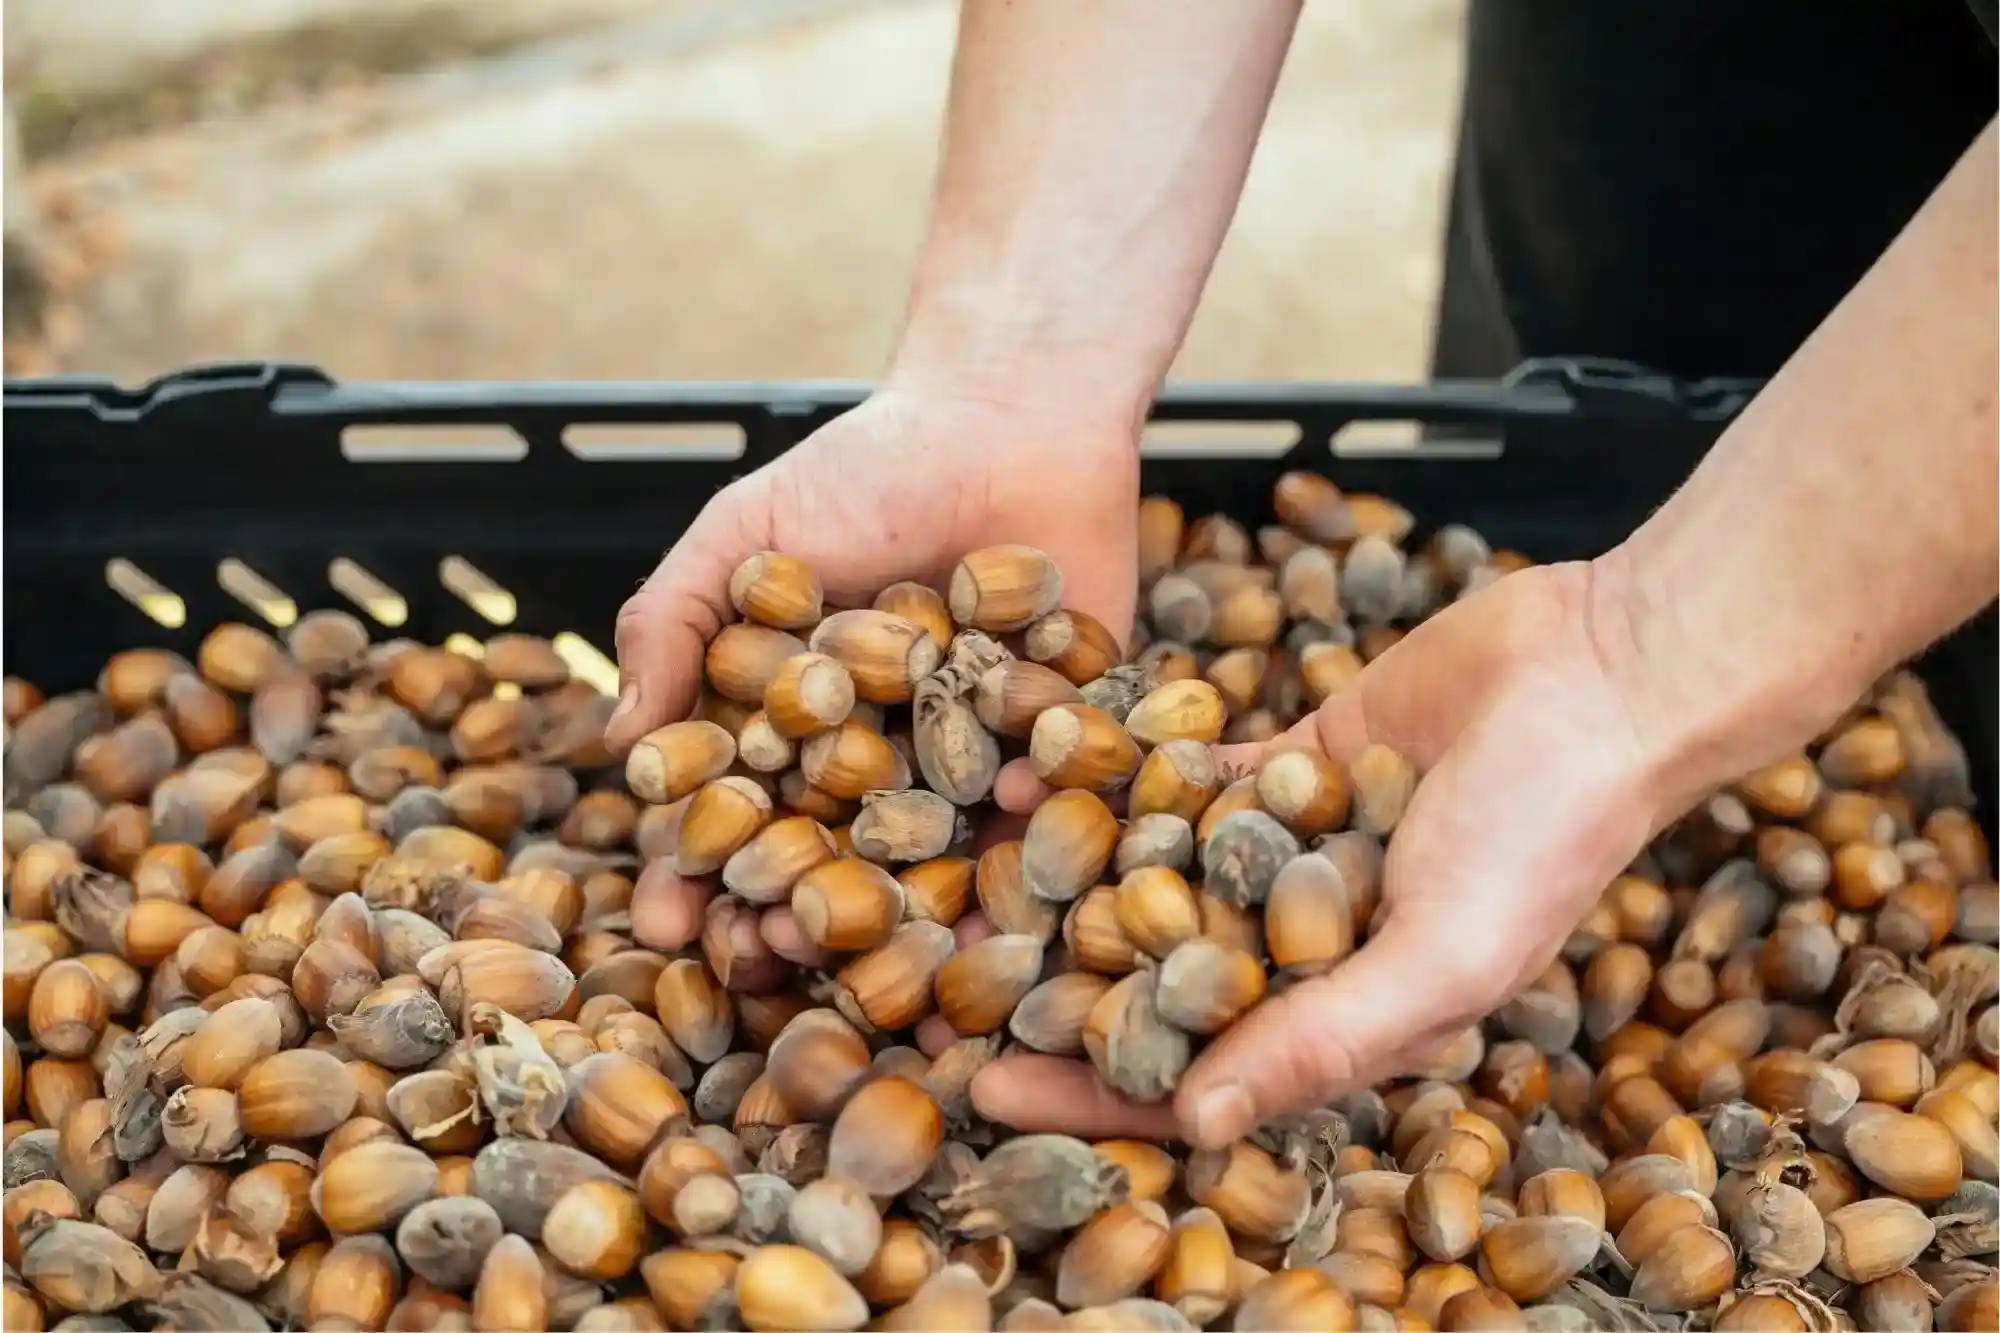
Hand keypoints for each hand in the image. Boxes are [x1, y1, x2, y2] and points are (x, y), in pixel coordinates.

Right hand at [614, 384, 1141, 949]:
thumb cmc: (862, 470)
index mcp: (797, 730)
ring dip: (905, 915)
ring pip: (935, 861)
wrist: (1009, 416)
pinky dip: (1026, 841)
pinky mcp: (1065, 745)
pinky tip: (1001, 860)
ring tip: (877, 955)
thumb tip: (618, 746)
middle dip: (794, 918)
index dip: (699, 874)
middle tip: (771, 953)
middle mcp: (883, 763)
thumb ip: (673, 626)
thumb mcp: (744, 535)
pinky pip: (1045, 812)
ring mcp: (973, 763)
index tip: (669, 921)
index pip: (738, 820)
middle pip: (830, 864)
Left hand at [973, 556, 1746, 1146]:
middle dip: (1053, 985)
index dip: (1089, 1090)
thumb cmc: (1547, 832)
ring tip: (966, 866)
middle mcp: (1307, 944)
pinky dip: (1117, 774)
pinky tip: (1035, 766)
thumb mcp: (1440, 958)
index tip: (982, 1082)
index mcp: (1345, 1017)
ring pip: (1157, 876)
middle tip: (938, 978)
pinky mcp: (1288, 764)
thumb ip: (1323, 1041)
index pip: (1194, 1077)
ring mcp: (1292, 850)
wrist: (1598, 673)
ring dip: (1068, 873)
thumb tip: (1198, 1130)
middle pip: (1154, 985)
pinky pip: (1186, 779)